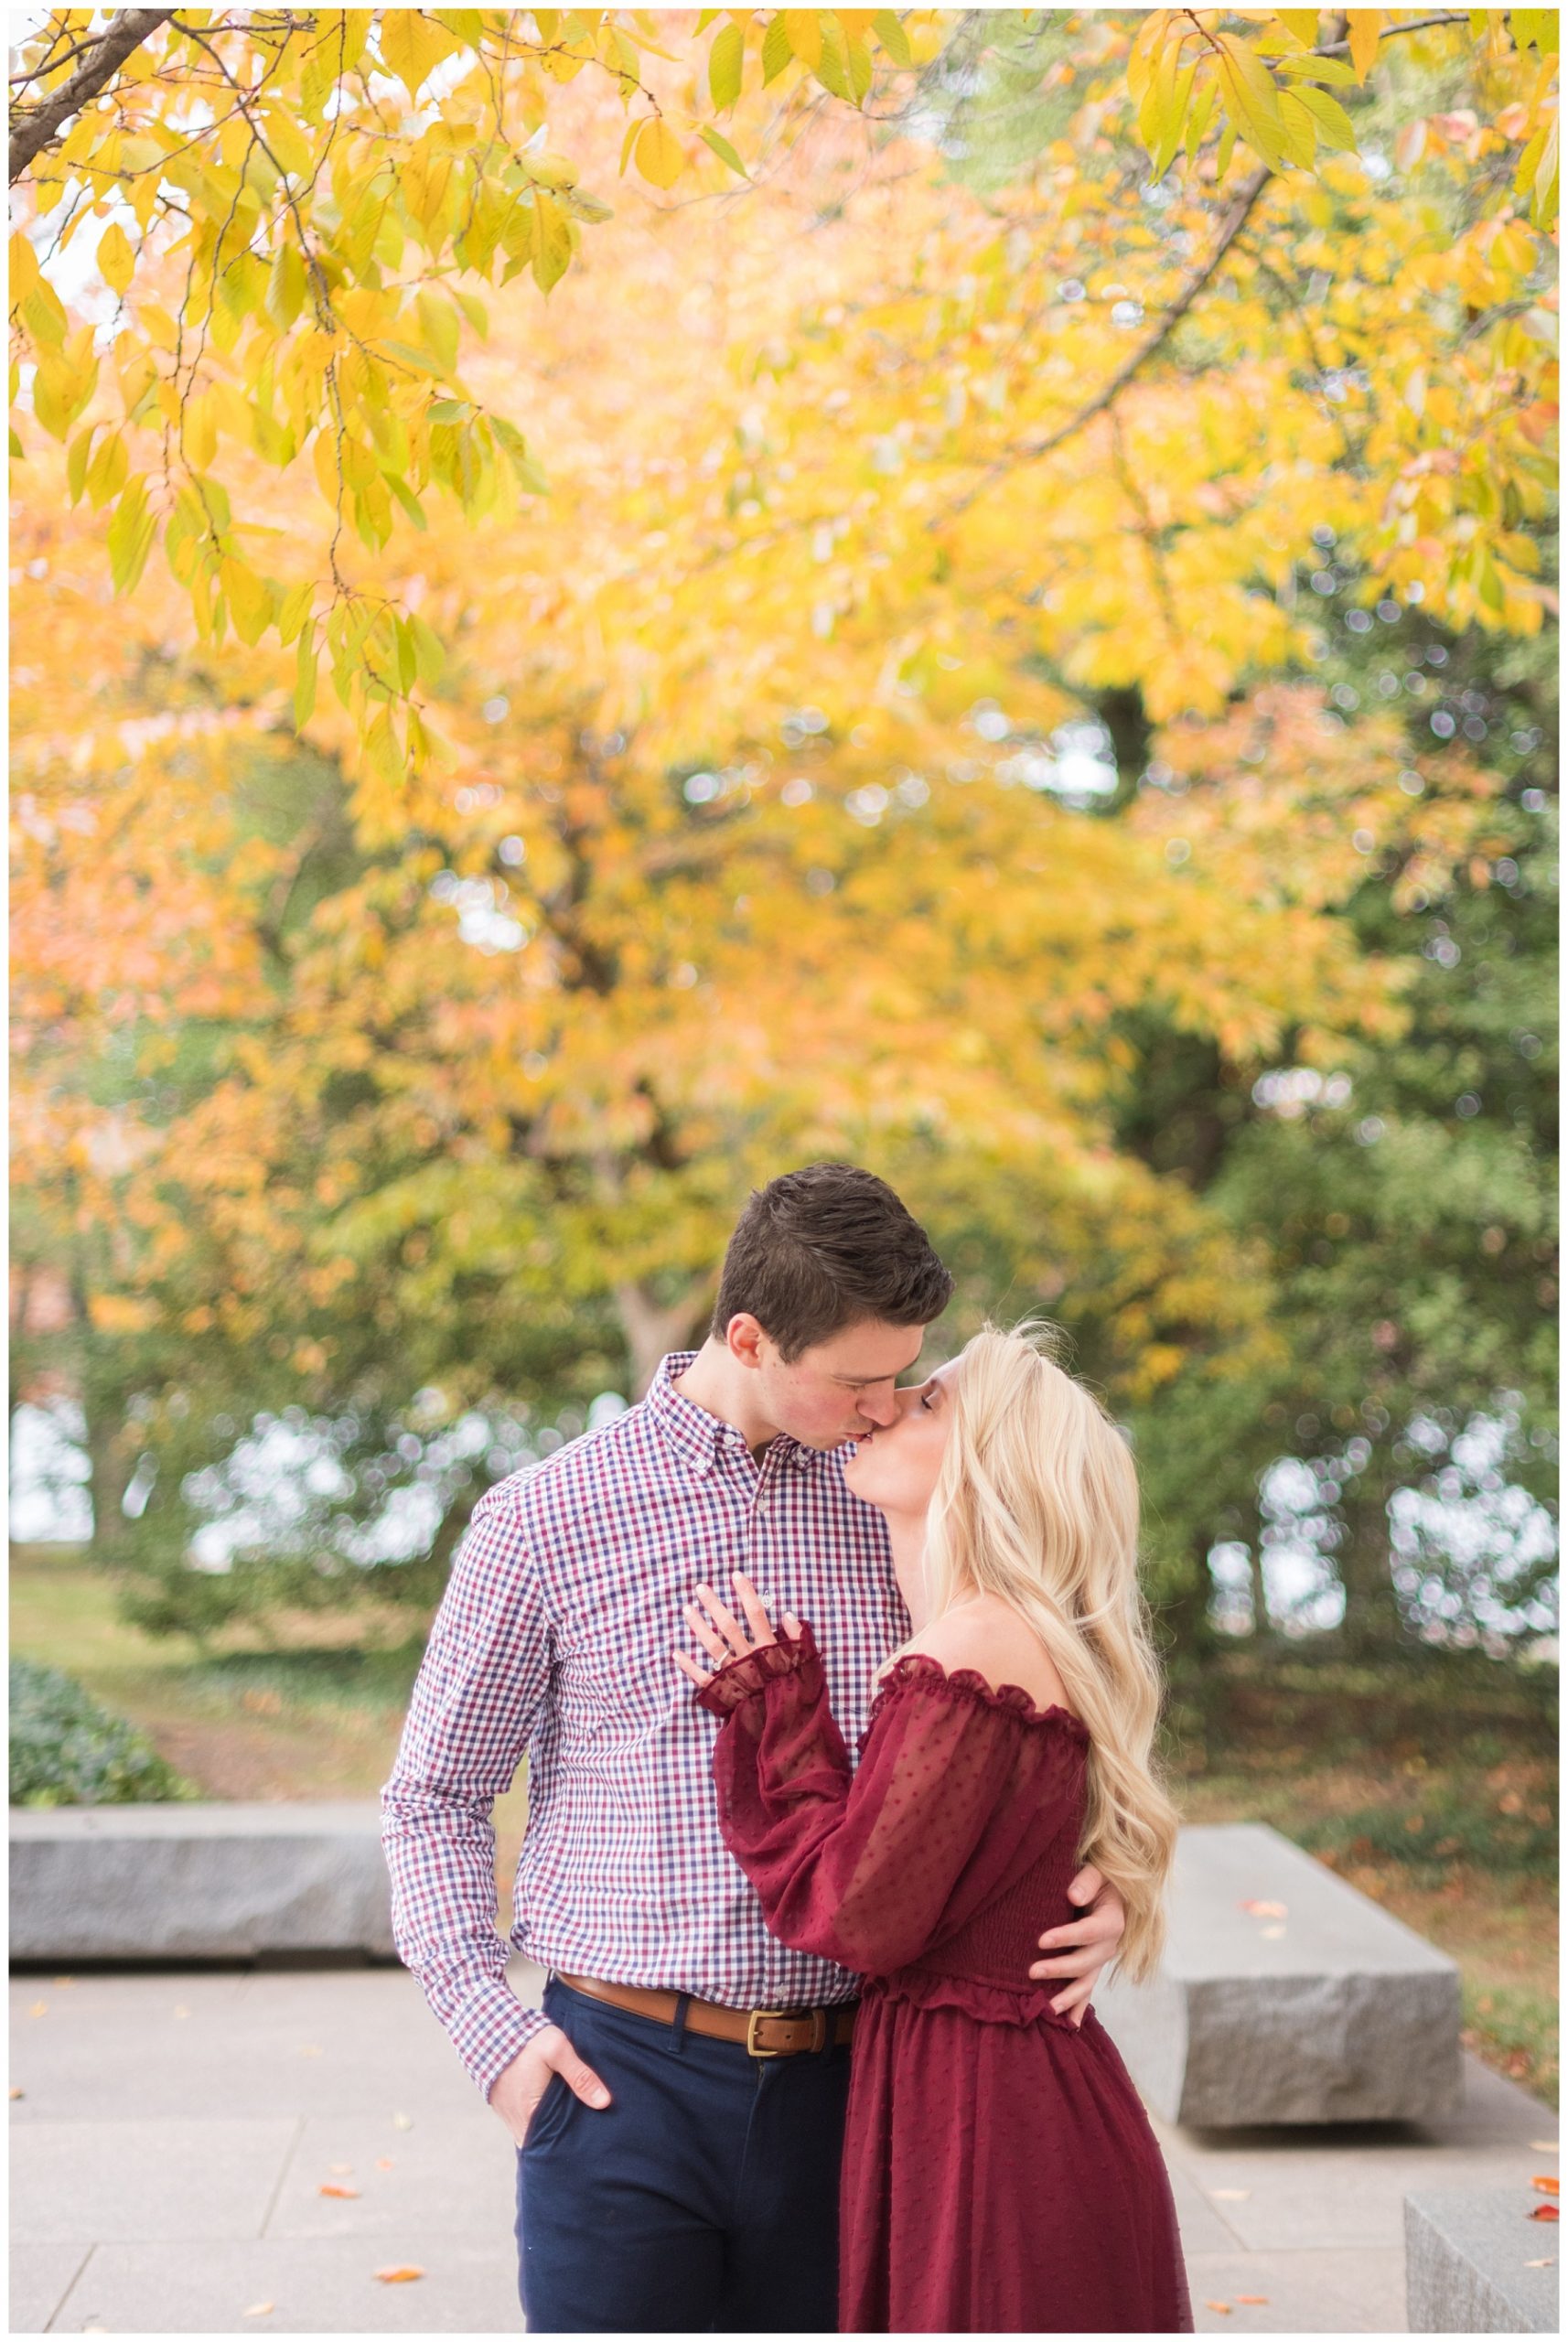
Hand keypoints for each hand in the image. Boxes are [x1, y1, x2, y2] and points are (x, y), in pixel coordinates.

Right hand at [489, 2023, 609, 2148]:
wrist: (492, 2031)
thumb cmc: (526, 2041)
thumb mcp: (557, 2050)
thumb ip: (580, 2076)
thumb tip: (604, 2102)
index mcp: (530, 2117)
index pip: (555, 2147)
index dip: (573, 2145)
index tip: (591, 2144)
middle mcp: (518, 2125)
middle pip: (546, 2145)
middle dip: (564, 2141)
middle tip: (588, 2136)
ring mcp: (510, 2120)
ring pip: (536, 2136)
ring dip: (552, 2132)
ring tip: (575, 2124)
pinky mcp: (507, 2111)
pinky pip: (527, 2126)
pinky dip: (541, 2122)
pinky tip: (556, 2112)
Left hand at [672, 1571, 798, 1689]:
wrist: (787, 1729)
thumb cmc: (798, 1694)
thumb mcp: (807, 1664)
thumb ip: (798, 1639)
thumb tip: (787, 1614)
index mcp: (770, 1649)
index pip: (757, 1613)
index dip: (746, 1593)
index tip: (735, 1575)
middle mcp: (749, 1658)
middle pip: (729, 1625)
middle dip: (714, 1605)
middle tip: (700, 1587)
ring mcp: (734, 1675)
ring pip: (713, 1647)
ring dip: (698, 1627)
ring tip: (686, 1610)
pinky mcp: (723, 1692)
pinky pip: (703, 1678)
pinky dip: (688, 1666)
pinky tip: (676, 1653)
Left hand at [1027, 1863, 1126, 2028]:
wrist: (1109, 1891)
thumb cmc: (1099, 1879)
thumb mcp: (1098, 1872)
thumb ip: (1086, 1881)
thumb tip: (1073, 1895)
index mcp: (1112, 1921)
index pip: (1090, 1932)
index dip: (1067, 1937)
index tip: (1041, 1941)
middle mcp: (1109, 1945)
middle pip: (1086, 1962)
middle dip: (1060, 1969)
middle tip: (1032, 1972)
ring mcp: (1101, 1960)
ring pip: (1087, 1982)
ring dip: (1069, 1997)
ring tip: (1048, 2009)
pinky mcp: (1093, 1968)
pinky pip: (1087, 1990)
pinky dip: (1079, 2008)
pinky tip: (1069, 2025)